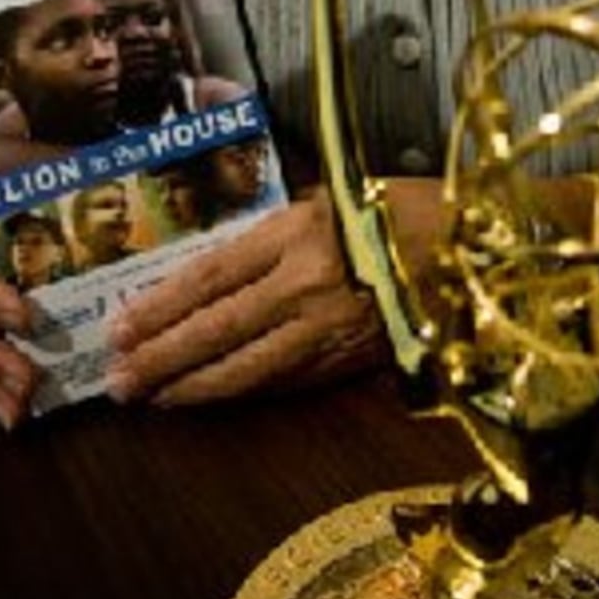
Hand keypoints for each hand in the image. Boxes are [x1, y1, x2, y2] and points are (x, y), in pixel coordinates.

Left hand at [102, 190, 385, 405]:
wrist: (481, 253)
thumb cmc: (406, 209)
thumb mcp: (334, 198)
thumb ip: (277, 232)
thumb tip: (220, 265)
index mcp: (298, 233)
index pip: (211, 275)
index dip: (160, 305)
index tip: (119, 325)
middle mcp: (306, 285)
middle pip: (217, 328)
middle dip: (161, 356)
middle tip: (116, 379)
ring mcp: (329, 331)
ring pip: (245, 368)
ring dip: (191, 387)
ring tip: (148, 399)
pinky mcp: (351, 363)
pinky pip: (284, 383)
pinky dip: (241, 394)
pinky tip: (209, 399)